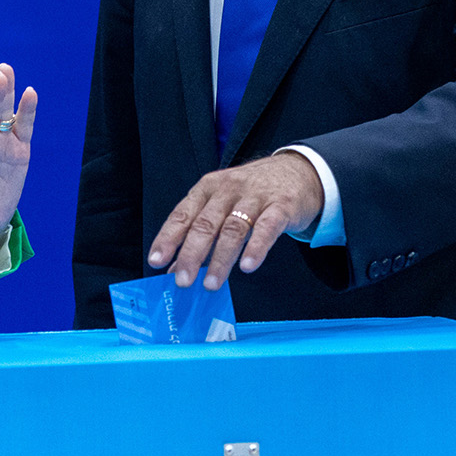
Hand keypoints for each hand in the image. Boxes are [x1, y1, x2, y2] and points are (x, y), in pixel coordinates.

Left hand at [148, 152, 322, 289]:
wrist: (298, 172)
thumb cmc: (253, 193)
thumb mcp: (222, 206)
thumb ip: (199, 235)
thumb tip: (173, 269)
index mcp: (208, 189)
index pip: (182, 214)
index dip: (168, 238)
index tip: (156, 261)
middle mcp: (228, 190)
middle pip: (205, 223)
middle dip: (191, 254)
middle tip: (183, 281)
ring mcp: (255, 197)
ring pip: (233, 228)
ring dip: (220, 258)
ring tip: (211, 283)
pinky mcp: (281, 206)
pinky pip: (267, 227)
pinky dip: (256, 248)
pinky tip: (247, 266)